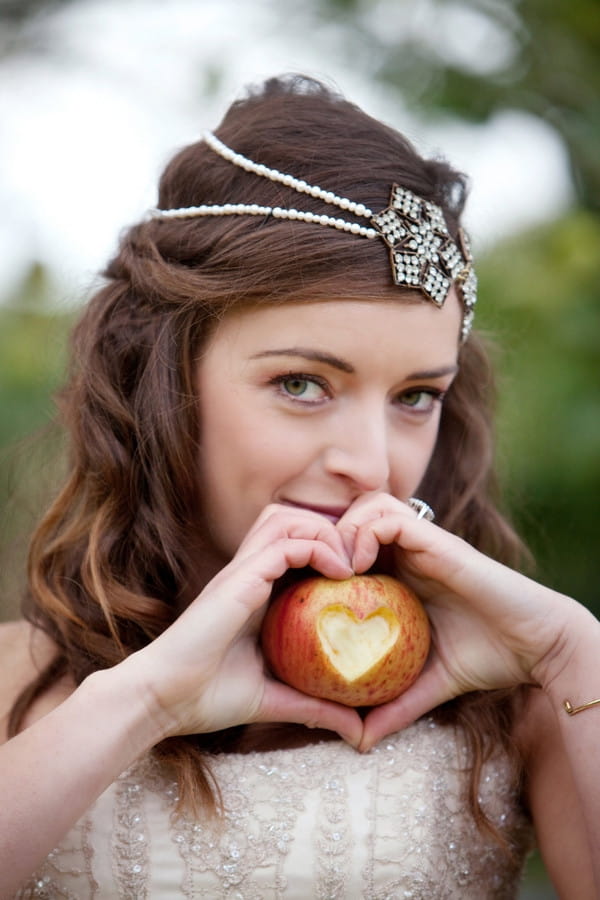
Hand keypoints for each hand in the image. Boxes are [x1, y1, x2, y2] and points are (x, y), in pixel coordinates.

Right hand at [121, 504, 362, 746]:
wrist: (163, 700)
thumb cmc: (208, 698)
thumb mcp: (277, 698)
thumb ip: (316, 706)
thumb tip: (359, 732)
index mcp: (256, 591)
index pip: (294, 544)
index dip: (329, 547)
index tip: (361, 578)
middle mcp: (249, 574)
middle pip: (290, 518)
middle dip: (329, 529)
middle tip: (357, 565)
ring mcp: (242, 572)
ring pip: (286, 519)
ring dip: (324, 532)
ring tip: (349, 566)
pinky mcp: (239, 579)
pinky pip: (284, 544)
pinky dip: (318, 548)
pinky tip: (341, 574)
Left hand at [335, 492, 587, 749]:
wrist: (535, 646)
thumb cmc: (487, 658)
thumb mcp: (428, 683)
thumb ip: (395, 705)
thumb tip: (360, 742)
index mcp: (402, 574)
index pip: (350, 545)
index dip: (322, 557)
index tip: (303, 590)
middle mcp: (408, 552)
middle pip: (352, 516)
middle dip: (325, 535)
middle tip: (311, 573)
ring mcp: (422, 542)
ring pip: (367, 506)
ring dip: (342, 532)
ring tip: (334, 572)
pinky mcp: (436, 540)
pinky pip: (389, 518)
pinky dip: (364, 534)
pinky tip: (358, 568)